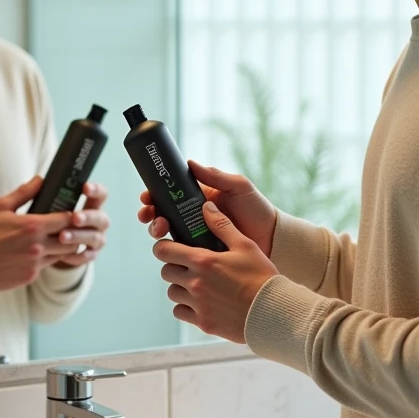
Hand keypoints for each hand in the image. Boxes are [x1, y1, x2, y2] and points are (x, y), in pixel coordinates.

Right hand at [0, 177, 95, 290]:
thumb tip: (40, 180)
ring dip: (59, 247)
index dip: (69, 215)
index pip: (66, 219)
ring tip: (50, 240)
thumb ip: (24, 193)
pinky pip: (45, 266)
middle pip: (71, 240)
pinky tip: (33, 253)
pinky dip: (44, 259)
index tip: (67, 213)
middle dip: (70, 233)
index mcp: (33, 226)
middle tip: (62, 228)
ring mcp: (35, 264)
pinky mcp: (30, 276)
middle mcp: (38, 247)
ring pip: (61, 255)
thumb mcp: (0, 207)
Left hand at [52, 181, 109, 269]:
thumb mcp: (47, 206)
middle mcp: (98, 221)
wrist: (52, 247)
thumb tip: (38, 179)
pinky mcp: (90, 255)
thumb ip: (44, 193)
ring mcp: (96, 238)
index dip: (96, 190)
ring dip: (79, 236)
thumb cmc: (51, 221)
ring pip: (95, 238)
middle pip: (100, 217)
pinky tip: (62, 255)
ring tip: (62, 237)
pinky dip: (76, 256)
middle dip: (88, 217)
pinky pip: (87, 257)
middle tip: (74, 218)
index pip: (101, 194)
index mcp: (91, 205)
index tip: (84, 187)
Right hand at [138, 161, 277, 256]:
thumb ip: (216, 176)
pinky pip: (181, 252)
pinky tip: (172, 249)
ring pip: (168, 233)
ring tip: (162, 230)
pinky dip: (172, 251)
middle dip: (151, 215)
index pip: (170, 194)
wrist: (272, 238)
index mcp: (199, 198)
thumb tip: (191, 163)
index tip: (147, 197)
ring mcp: (196, 236)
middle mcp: (193, 216)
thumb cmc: (257, 209)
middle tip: (152, 217)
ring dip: (157, 230)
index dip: (154, 195)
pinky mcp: (201, 254)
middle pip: (162, 214)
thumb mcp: (238, 186)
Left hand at [153, 201, 278, 342]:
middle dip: (174, 266)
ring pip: (172, 292)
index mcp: (203, 261)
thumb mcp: (245, 245)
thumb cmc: (261, 277)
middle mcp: (195, 283)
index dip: (164, 247)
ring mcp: (198, 304)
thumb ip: (222, 225)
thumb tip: (206, 207)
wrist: (273, 312)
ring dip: (180, 287)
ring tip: (197, 284)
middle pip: (166, 271)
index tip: (170, 247)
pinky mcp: (203, 322)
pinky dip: (186, 307)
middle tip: (188, 265)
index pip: (164, 251)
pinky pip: (180, 312)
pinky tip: (201, 302)